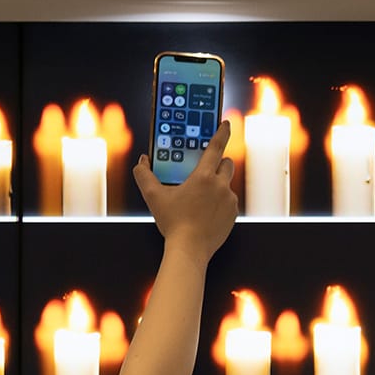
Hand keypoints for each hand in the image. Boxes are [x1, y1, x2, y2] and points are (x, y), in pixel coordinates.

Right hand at [133, 122, 237, 264]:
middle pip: (226, 163)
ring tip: (201, 201)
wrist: (189, 250)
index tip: (226, 124)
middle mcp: (220, 185)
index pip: (216, 147)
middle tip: (205, 171)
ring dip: (217, 187)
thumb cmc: (172, 223)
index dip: (221, 132)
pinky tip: (207, 214)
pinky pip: (229, 202)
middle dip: (218, 164)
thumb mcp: (154, 198)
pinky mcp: (233, 214)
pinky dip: (220, 204)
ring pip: (226, 185)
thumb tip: (141, 162)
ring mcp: (229, 200)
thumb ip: (144, 177)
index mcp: (203, 177)